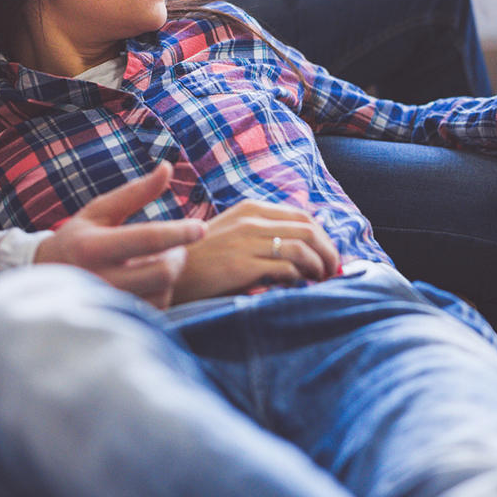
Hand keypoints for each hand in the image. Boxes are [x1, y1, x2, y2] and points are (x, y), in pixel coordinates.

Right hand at [35, 162, 205, 308]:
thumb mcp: (99, 212)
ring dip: (168, 275)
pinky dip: (160, 293)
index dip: (179, 232)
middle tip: (175, 247)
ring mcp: (108, 305)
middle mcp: (100, 280)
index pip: (148, 239)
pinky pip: (156, 310)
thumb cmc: (77, 239)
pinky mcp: (116, 322)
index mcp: (94, 247)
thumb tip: (167, 167)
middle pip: (162, 272)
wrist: (43, 281)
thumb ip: (135, 192)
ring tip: (154, 263)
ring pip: (162, 292)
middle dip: (177, 256)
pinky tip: (147, 283)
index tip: (200, 227)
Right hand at [171, 200, 340, 304]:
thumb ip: (260, 234)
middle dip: (328, 252)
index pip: (302, 216)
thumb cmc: (200, 261)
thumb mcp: (230, 235)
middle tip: (332, 272)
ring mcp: (245, 240)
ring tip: (320, 281)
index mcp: (250, 209)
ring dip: (319, 266)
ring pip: (302, 247)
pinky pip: (286, 267)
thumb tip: (300, 248)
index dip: (322, 237)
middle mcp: (250, 219)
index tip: (327, 256)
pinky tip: (299, 287)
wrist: (165, 273)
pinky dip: (300, 278)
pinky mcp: (242, 264)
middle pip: (309, 230)